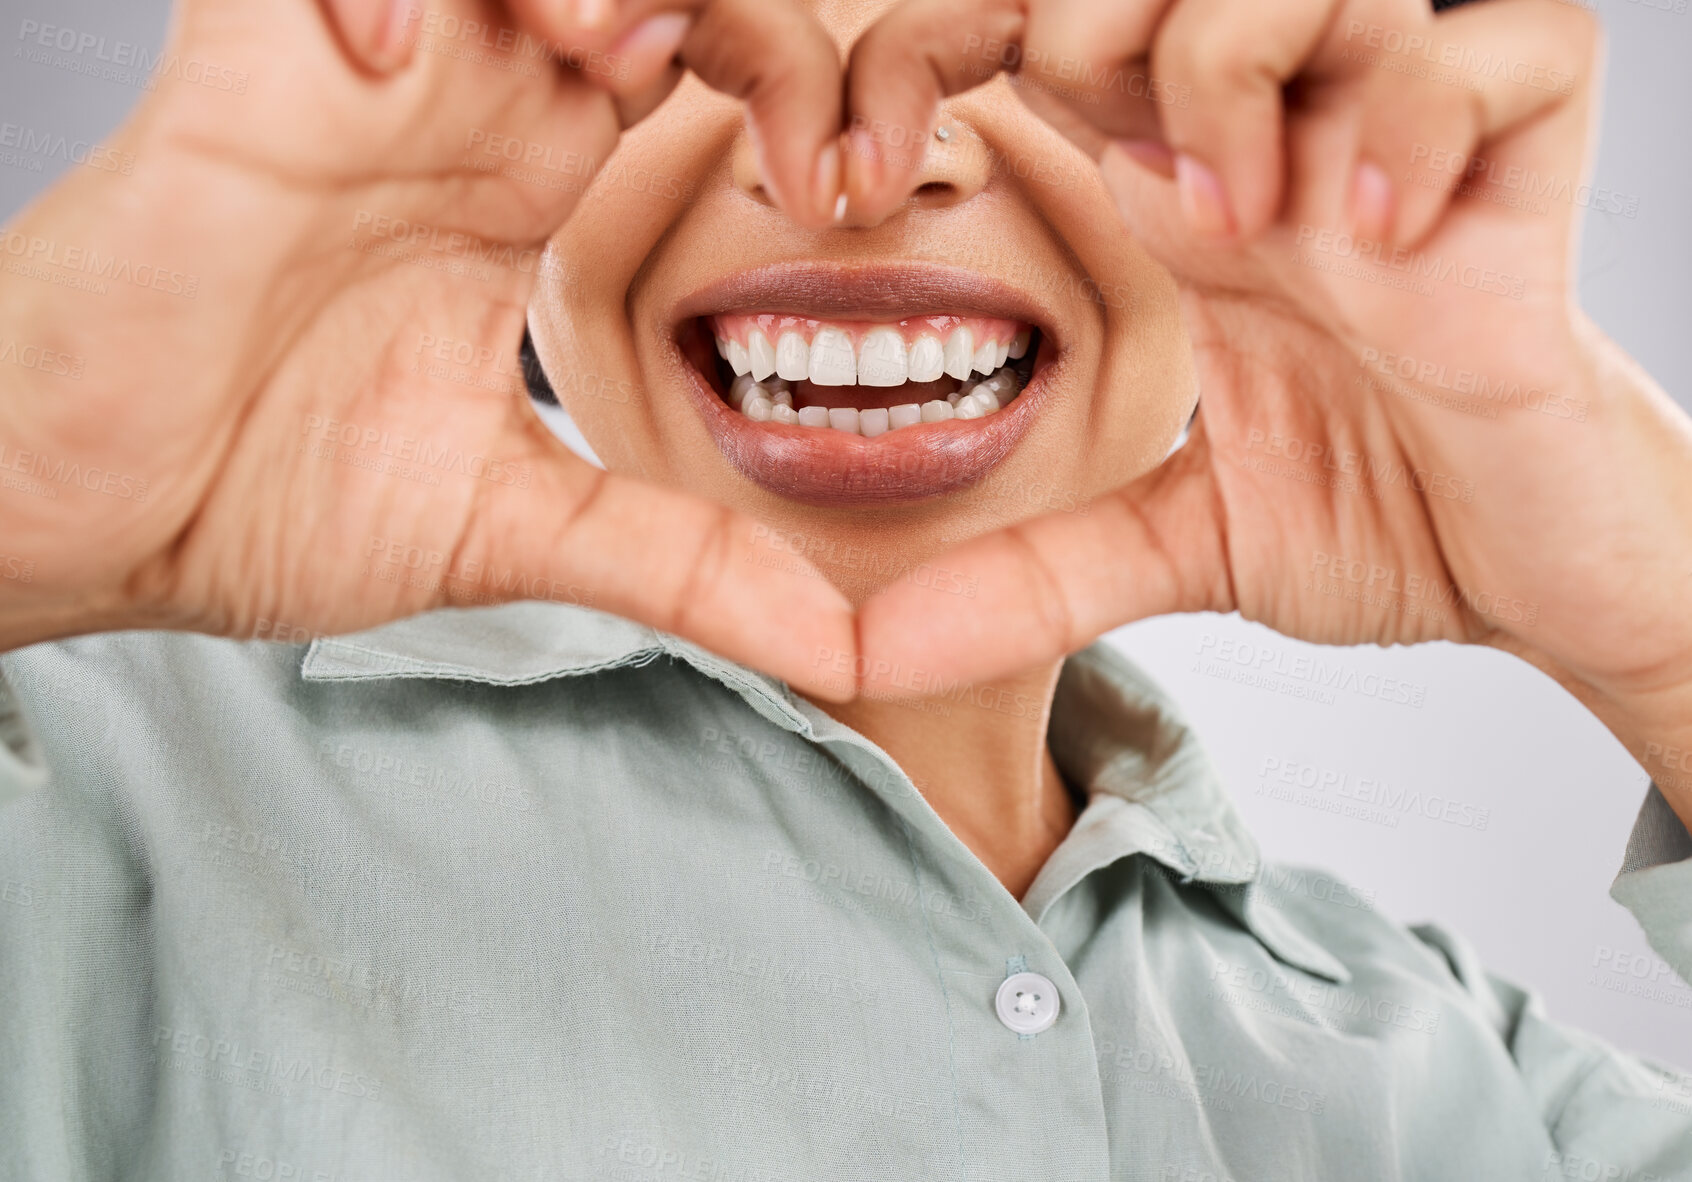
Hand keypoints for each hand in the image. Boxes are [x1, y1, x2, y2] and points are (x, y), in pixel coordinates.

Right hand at [0, 0, 855, 693]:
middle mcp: (462, 111)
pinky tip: (388, 52)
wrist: (81, 523)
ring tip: (606, 58)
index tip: (838, 194)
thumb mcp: (514, 527)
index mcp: (532, 186)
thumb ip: (680, 566)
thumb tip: (840, 650)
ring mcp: (360, 82)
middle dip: (736, 13)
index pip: (700, 54)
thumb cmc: (260, 496)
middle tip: (787, 145)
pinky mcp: (243, 78)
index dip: (790, 88)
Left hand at [849, 0, 1691, 791]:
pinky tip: (1381, 239)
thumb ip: (1025, 579)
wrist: (1546, 571)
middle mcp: (1283, 143)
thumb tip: (860, 655)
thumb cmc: (1384, 515)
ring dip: (1233, 67)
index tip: (843, 180)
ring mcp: (1403, 147)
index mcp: (1182, 197)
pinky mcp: (1527, 179)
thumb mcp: (1177, 542)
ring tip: (1237, 224)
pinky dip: (1422, 118)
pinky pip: (1497, 51)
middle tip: (1092, 173)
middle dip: (1077, 21)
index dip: (918, 59)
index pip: (1031, 41)